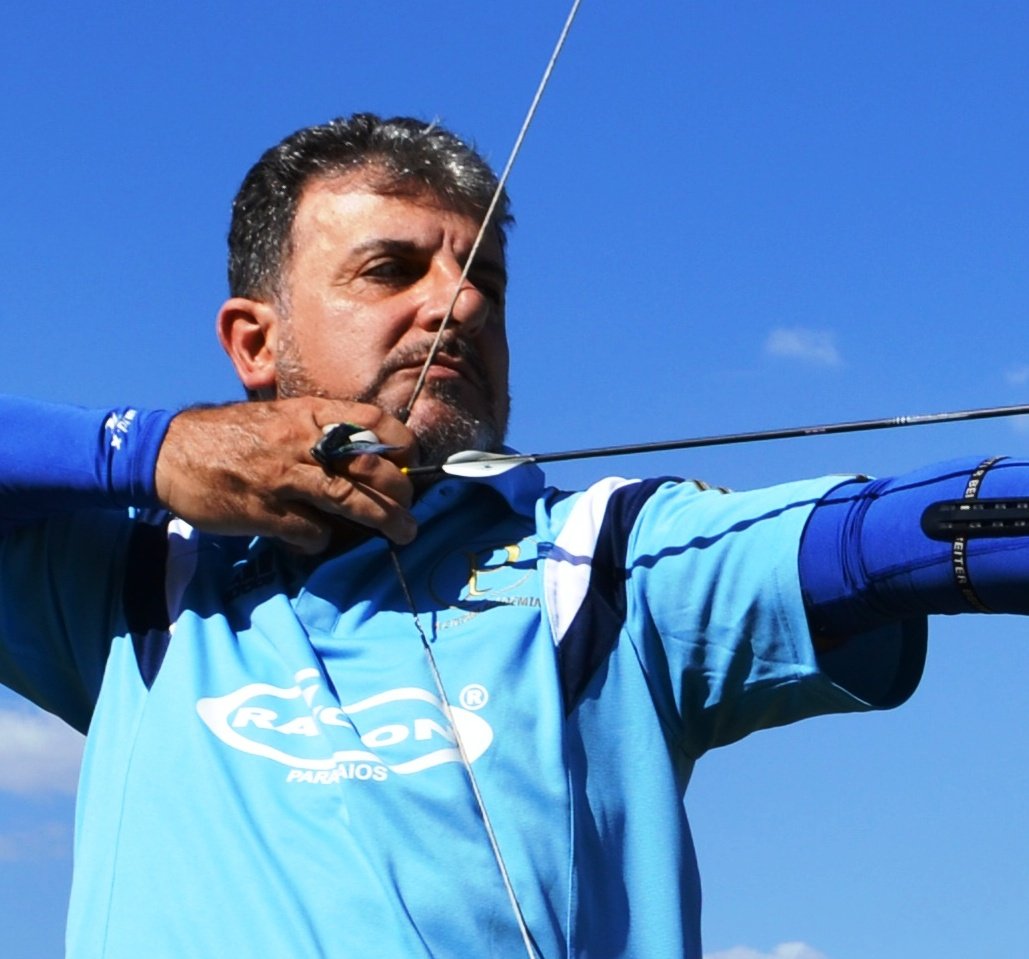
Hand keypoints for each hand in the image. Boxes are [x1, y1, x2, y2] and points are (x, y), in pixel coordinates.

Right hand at [154, 398, 416, 552]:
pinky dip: (321, 540)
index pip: (372, 421)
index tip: (410, 460)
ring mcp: (285, 479)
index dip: (401, 441)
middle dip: (400, 493)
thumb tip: (364, 453)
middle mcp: (301, 442)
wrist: (169, 452)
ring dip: (383, 521)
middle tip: (410, 509)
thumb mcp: (279, 417)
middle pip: (370, 468)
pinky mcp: (267, 512)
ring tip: (403, 533)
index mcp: (308, 413)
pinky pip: (312, 532)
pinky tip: (315, 539)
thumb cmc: (232, 436)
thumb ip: (318, 430)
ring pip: (351, 502)